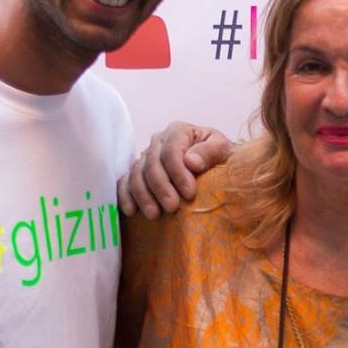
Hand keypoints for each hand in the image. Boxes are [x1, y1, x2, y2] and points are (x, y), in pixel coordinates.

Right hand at [118, 122, 233, 218]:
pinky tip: (131, 211)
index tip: (189, 193)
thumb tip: (191, 162)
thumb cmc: (218, 156)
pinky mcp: (137, 171)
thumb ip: (210, 151)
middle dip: (161, 187)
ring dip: (143, 195)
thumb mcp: (223, 149)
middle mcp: (158, 141)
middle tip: (172, 207)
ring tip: (154, 215)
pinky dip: (125, 196)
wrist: (212, 163)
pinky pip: (125, 182)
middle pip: (152, 164)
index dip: (178, 173)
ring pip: (136, 174)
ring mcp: (145, 156)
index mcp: (177, 131)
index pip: (171, 151)